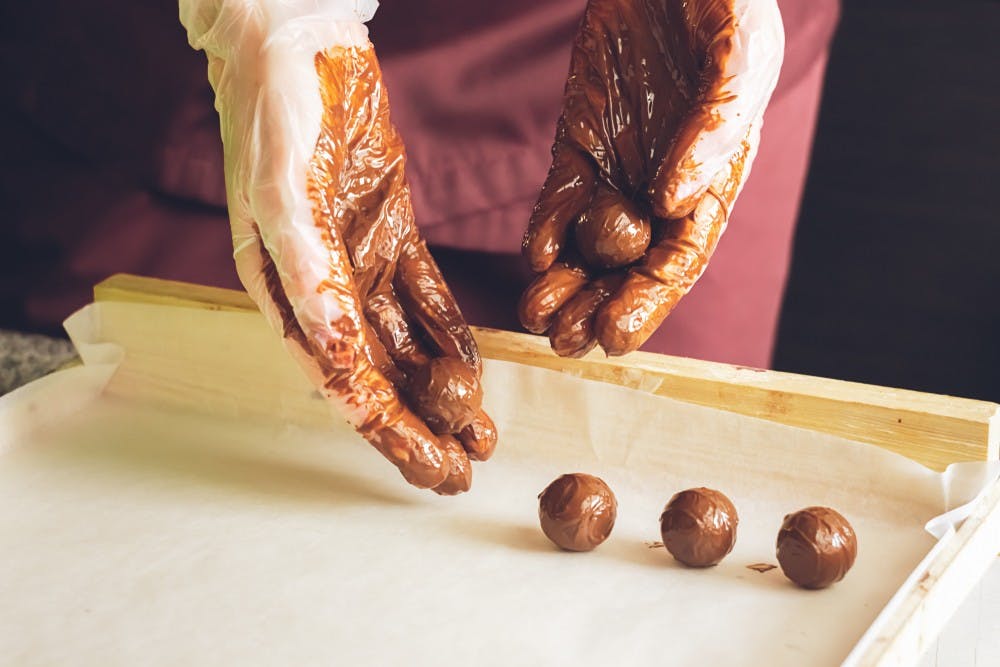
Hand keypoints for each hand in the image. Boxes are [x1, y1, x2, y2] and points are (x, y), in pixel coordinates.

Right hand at [180, 0, 495, 493]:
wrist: (296, 39)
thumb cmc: (275, 111)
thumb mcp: (282, 193)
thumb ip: (307, 275)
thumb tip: (334, 355)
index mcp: (283, 289)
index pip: (342, 380)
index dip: (388, 429)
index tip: (432, 467)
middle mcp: (320, 287)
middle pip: (376, 375)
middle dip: (421, 426)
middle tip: (465, 468)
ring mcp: (357, 259)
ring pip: (403, 344)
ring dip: (440, 390)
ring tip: (480, 432)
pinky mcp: (388, 230)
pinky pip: (423, 293)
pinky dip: (448, 331)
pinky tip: (473, 367)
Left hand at [519, 0, 783, 356]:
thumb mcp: (736, 50)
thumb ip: (716, 125)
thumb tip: (674, 201)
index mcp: (714, 180)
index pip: (681, 257)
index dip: (649, 302)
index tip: (613, 335)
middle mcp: (665, 189)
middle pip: (630, 267)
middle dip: (598, 309)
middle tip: (565, 342)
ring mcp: (619, 172)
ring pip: (589, 248)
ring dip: (563, 287)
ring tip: (537, 316)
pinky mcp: (578, 149)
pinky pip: (558, 204)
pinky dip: (545, 234)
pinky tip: (534, 259)